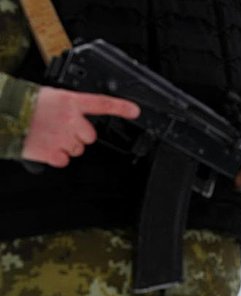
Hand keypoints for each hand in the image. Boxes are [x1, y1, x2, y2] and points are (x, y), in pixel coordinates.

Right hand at [21, 87, 140, 167]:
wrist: (2, 113)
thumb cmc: (23, 104)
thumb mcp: (51, 97)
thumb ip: (70, 108)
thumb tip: (78, 119)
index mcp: (70, 102)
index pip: (101, 103)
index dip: (121, 108)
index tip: (135, 111)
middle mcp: (70, 120)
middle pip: (89, 136)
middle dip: (78, 135)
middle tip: (59, 128)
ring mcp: (62, 138)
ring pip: (77, 149)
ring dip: (66, 145)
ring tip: (47, 134)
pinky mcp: (53, 153)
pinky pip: (64, 160)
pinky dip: (55, 157)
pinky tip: (44, 145)